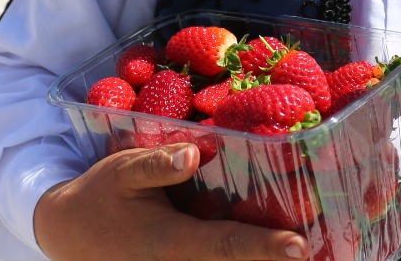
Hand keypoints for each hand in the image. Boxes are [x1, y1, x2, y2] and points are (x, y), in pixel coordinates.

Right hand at [34, 142, 307, 259]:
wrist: (69, 237)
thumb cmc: (100, 198)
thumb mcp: (121, 171)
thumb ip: (156, 164)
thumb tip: (195, 151)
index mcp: (172, 242)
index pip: (226, 246)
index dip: (264, 248)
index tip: (299, 248)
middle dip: (277, 257)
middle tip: (332, 249)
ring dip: (265, 258)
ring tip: (321, 249)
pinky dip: (248, 256)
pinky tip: (278, 248)